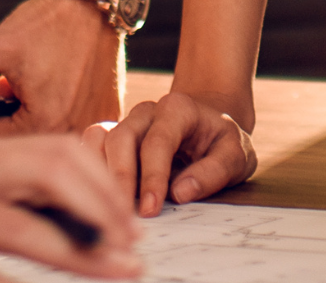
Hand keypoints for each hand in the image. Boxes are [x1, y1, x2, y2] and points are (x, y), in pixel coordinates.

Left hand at [0, 0, 120, 134]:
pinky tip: (70, 78)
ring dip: (41, 112)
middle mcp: (75, 131)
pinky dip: (67, 107)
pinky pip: (75, 124)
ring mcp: (97, 124)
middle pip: (24, 140)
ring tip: (48, 77)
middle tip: (26, 79)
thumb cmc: (45, 22)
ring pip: (49, 133)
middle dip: (16, 114)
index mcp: (45, 122)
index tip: (4, 84)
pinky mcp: (110, 114)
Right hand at [93, 89, 255, 216]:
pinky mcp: (114, 137)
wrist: (210, 126)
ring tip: (108, 209)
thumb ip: (213, 172)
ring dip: (100, 175)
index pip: (158, 141)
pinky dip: (90, 170)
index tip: (151, 210)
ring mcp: (127, 122)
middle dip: (121, 179)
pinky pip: (91, 146)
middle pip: (121, 138)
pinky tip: (97, 197)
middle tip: (125, 217)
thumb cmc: (221, 142)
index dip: (152, 177)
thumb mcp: (236, 155)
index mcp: (177, 109)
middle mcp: (147, 112)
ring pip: (99, 139)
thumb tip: (181, 192)